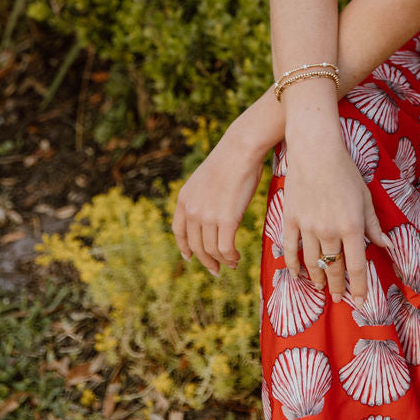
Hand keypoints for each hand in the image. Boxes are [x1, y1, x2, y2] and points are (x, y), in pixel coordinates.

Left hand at [172, 115, 266, 275]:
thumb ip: (202, 198)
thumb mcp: (205, 179)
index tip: (190, 258)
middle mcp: (192, 210)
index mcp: (184, 198)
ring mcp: (208, 216)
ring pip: (211, 250)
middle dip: (206, 261)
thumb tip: (211, 213)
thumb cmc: (230, 161)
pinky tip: (237, 258)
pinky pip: (225, 249)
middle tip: (216, 270)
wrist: (240, 150)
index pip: (179, 232)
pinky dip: (231, 258)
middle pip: (195, 246)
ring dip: (222, 261)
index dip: (184, 248)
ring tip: (232, 263)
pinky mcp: (226, 220)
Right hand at [281, 134, 390, 304]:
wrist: (316, 149)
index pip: (357, 267)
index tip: (359, 303)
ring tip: (320, 287)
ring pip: (312, 262)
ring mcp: (308, 226)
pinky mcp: (291, 219)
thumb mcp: (365, 196)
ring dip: (317, 278)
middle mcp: (330, 230)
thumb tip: (387, 246)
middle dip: (338, 286)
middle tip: (339, 297)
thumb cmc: (345, 170)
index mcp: (352, 226)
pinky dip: (294, 265)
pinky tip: (297, 274)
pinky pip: (291, 249)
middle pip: (334, 268)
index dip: (359, 288)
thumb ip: (374, 224)